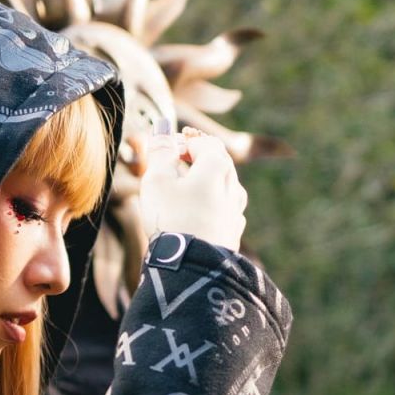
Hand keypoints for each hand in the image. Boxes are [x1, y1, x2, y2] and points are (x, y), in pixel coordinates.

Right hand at [137, 128, 247, 250]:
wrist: (190, 268)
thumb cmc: (171, 219)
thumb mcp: (157, 180)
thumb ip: (161, 151)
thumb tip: (163, 127)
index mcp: (219, 167)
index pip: (204, 142)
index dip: (184, 140)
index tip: (167, 146)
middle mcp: (235, 186)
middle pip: (217, 162)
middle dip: (195, 159)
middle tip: (172, 164)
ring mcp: (236, 211)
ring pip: (221, 187)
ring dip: (202, 182)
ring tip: (180, 191)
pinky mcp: (233, 233)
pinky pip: (221, 209)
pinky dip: (207, 204)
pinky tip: (192, 214)